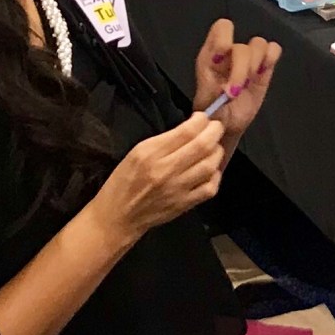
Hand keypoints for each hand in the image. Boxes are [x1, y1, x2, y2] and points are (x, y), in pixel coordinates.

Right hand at [89, 111, 225, 244]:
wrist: (117, 217)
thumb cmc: (124, 181)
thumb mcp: (137, 152)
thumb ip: (164, 140)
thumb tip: (190, 128)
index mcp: (151, 154)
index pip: (186, 132)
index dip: (201, 120)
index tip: (203, 117)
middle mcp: (166, 171)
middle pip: (203, 146)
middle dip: (215, 132)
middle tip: (215, 127)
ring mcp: (178, 189)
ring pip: (210, 166)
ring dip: (217, 152)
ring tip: (214, 147)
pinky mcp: (185, 204)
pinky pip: (210, 188)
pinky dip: (215, 175)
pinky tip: (210, 170)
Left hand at [191, 17, 279, 138]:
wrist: (228, 124)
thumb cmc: (213, 114)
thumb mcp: (206, 107)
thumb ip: (212, 96)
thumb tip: (225, 89)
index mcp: (211, 55)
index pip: (221, 29)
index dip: (223, 39)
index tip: (220, 61)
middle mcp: (230, 53)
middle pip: (242, 46)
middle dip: (241, 70)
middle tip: (235, 92)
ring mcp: (249, 58)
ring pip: (259, 45)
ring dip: (255, 65)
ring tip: (248, 85)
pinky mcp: (265, 66)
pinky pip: (273, 50)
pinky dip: (271, 58)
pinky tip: (262, 74)